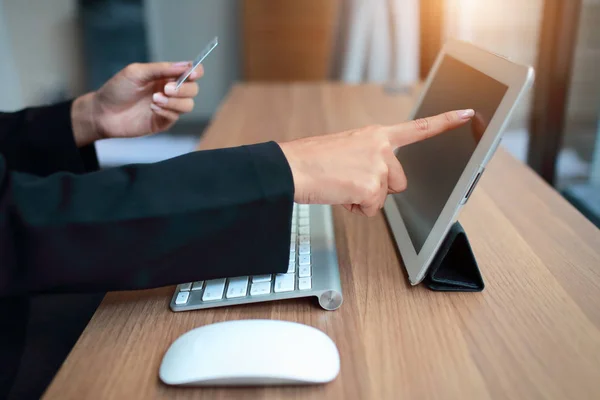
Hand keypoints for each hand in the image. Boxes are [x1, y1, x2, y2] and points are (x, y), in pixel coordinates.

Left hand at [71, 62, 202, 145]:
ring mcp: (168, 108)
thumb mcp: (137, 72)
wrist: (102, 113)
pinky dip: (166, 111)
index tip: (192, 73)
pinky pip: (175, 117)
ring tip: (154, 99)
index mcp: (166, 76)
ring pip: (188, 105)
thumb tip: (185, 66)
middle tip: (166, 88)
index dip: (196, 72)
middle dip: (183, 89)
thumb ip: (161, 69)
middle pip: (193, 90)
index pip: (191, 73)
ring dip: (174, 102)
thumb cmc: (117, 89)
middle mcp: (170, 91)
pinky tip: (152, 108)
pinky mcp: (163, 122)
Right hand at [279, 109, 474, 216]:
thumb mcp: (347, 147)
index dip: (445, 123)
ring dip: (365, 198)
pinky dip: (355, 207)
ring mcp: (379, 167)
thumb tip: (377, 180)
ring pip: (384, 197)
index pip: (417, 128)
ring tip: (341, 184)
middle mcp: (382, 148)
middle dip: (379, 187)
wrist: (292, 167)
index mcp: (376, 134)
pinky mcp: (372, 187)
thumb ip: (369, 157)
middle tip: (351, 180)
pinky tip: (339, 194)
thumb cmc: (312, 159)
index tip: (467, 114)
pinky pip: (370, 209)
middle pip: (399, 182)